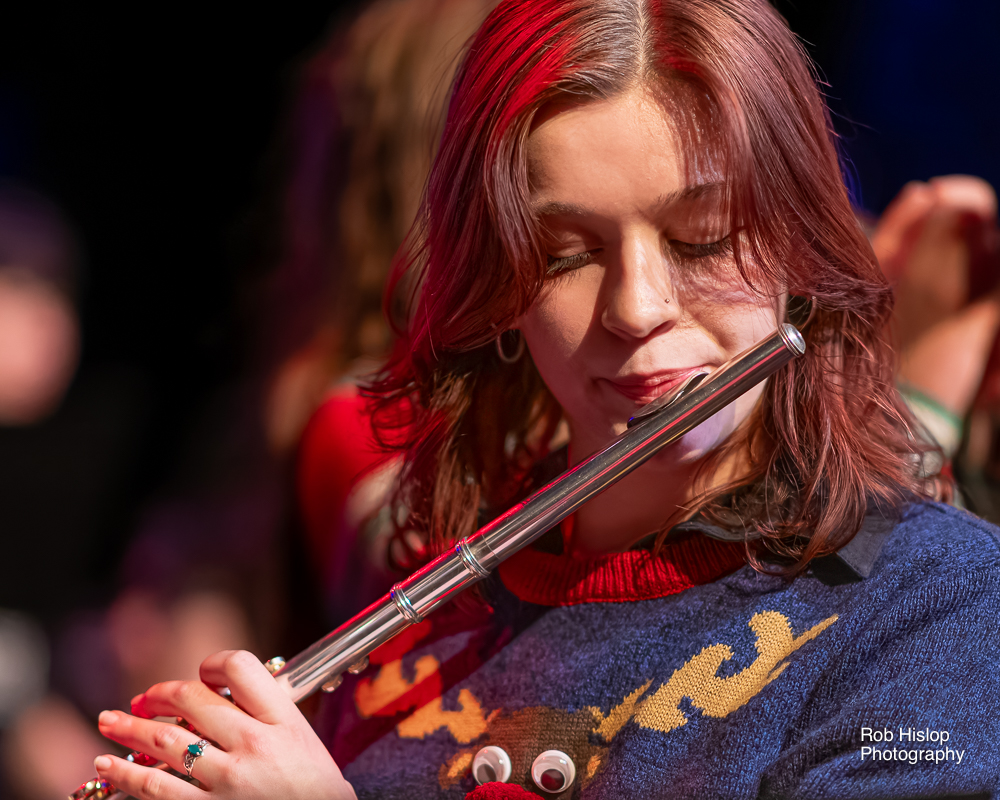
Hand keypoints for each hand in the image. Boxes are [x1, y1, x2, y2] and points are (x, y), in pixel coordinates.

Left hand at [95, 650, 356, 799]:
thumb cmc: (315, 791)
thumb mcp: (305, 744)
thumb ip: (271, 717)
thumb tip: (229, 697)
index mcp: (283, 721)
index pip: (241, 668)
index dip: (214, 664)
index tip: (203, 674)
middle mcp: (254, 745)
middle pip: (194, 700)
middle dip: (159, 694)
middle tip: (143, 697)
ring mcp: (229, 781)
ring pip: (165, 743)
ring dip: (129, 729)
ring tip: (108, 721)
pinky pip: (156, 790)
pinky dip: (125, 776)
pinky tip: (107, 766)